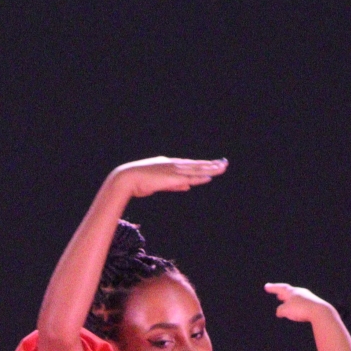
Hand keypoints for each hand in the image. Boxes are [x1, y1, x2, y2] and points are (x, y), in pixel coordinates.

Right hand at [108, 156, 226, 199]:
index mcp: (168, 164)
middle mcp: (173, 165)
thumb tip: (188, 186)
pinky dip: (200, 177)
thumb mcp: (158, 184)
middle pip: (196, 165)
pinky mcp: (171, 177)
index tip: (213, 164)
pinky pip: (189, 177)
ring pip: (196, 170)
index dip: (202, 165)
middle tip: (224, 163)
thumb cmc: (137, 182)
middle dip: (211, 165)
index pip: (190, 165)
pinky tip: (210, 176)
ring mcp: (173, 170)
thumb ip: (174, 185)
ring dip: (210, 169)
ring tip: (222, 167)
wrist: (126, 179)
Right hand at [265, 283, 337, 325]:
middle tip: (278, 294)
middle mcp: (300, 292)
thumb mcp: (285, 310)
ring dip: (290, 301)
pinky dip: (297, 307)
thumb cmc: (301, 309)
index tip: (266, 286)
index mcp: (292, 292)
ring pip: (296, 298)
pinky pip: (302, 304)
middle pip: (289, 292)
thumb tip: (280, 312)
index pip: (280, 288)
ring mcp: (308, 297)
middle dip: (282, 294)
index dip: (273, 288)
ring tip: (287, 303)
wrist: (319, 312)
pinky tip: (297, 311)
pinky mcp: (313, 304)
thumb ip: (279, 310)